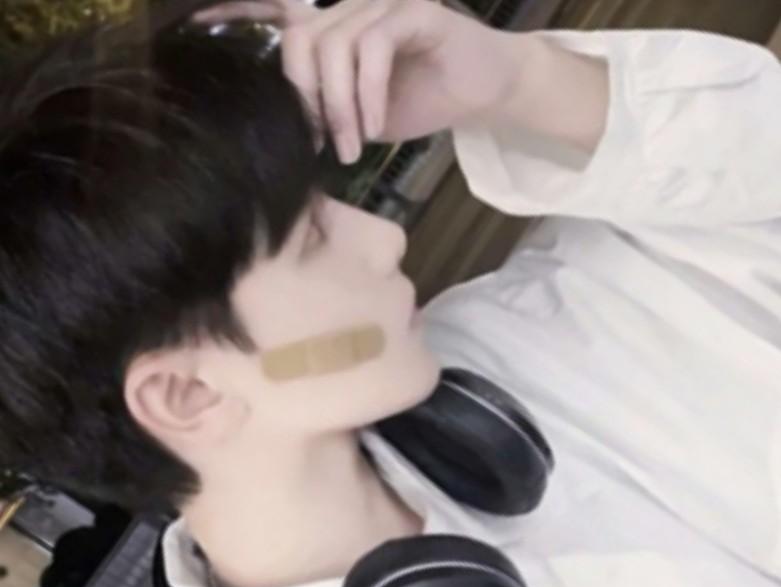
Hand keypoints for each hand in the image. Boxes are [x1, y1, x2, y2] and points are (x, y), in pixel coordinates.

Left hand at [192, 0, 519, 163]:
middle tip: (323, 144)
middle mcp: (353, 5)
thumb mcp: (360, 112)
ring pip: (335, 47)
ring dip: (340, 107)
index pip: (282, 15)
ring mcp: (384, 3)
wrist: (481, 90)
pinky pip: (375, 48)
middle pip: (300, 37)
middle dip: (306, 99)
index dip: (237, 13)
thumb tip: (293, 131)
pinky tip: (376, 126)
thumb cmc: (420, 100)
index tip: (198, 29)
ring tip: (353, 145)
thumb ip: (327, 108)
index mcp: (336, 27)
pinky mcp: (417, 11)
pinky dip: (369, 94)